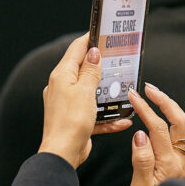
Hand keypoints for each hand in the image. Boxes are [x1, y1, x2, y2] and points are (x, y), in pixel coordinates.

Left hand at [39, 34, 131, 167]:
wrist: (63, 153)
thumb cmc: (70, 121)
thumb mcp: (85, 91)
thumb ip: (91, 71)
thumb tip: (93, 53)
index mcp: (62, 76)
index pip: (76, 50)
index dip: (89, 40)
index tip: (102, 33)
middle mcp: (62, 88)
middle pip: (83, 70)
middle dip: (101, 66)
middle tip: (117, 60)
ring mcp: (68, 104)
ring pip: (90, 92)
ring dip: (106, 93)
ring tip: (122, 90)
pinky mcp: (75, 120)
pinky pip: (93, 114)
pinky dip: (107, 116)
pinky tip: (121, 120)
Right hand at [125, 83, 184, 185]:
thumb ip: (141, 161)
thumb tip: (141, 135)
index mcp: (168, 165)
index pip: (157, 127)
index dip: (145, 109)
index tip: (133, 96)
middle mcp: (180, 162)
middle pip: (180, 122)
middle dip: (165, 102)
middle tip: (148, 89)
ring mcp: (184, 165)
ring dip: (176, 111)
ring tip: (160, 100)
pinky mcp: (183, 169)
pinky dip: (181, 127)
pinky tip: (172, 125)